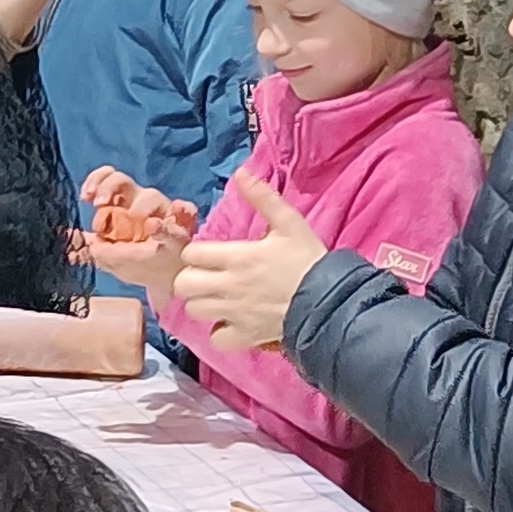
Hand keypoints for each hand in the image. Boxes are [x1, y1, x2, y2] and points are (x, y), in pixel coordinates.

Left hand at [79, 173, 199, 320]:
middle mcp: (140, 202)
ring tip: (137, 224)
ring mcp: (161, 211)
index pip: (107, 179)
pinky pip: (184, 211)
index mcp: (121, 205)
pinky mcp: (182, 224)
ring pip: (150, 195)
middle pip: (122, 180)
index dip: (96, 181)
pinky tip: (169, 218)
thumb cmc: (139, 260)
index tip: (86, 197)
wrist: (167, 278)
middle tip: (101, 203)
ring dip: (141, 207)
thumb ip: (91, 245)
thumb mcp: (111, 255)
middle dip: (110, 187)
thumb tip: (67, 237)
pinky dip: (181, 210)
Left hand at [170, 175, 327, 351]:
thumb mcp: (289, 222)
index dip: (196, 253)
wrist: (329, 300)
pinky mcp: (245, 336)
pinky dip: (219, 331)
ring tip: (217, 298)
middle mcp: (228, 286)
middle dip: (190, 279)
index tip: (208, 254)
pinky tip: (230, 321)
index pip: (191, 254)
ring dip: (201, 303)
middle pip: (183, 285)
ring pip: (194, 310)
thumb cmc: (308, 259)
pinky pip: (216, 338)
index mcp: (236, 256)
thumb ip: (262, 198)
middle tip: (207, 276)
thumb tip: (240, 173)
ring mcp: (234, 313)